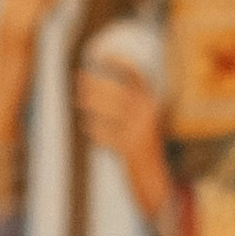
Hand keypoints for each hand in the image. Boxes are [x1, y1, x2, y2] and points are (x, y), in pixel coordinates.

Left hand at [74, 52, 170, 225]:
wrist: (155, 181)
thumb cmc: (144, 150)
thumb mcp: (142, 124)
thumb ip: (129, 107)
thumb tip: (99, 89)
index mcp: (153, 103)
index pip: (136, 76)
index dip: (119, 63)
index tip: (101, 55)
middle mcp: (147, 114)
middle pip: (116, 90)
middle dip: (95, 83)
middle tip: (79, 77)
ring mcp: (138, 131)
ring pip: (109, 110)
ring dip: (91, 103)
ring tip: (79, 99)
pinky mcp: (129, 148)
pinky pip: (106, 134)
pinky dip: (96, 130)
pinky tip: (89, 127)